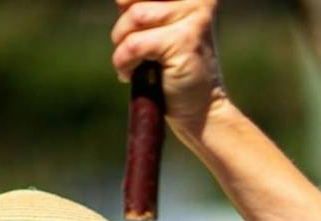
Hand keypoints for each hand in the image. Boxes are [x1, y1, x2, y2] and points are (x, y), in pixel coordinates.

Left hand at [112, 0, 225, 131]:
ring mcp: (193, 17)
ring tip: (133, 64)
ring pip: (133, 18)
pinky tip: (130, 75)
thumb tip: (120, 0)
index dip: (126, 9)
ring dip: (121, 46)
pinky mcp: (184, 41)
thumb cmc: (174, 69)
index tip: (136, 33)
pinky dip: (123, 62)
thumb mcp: (156, 28)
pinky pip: (134, 44)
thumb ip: (142, 7)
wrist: (200, 110)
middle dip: (123, 26)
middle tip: (133, 48)